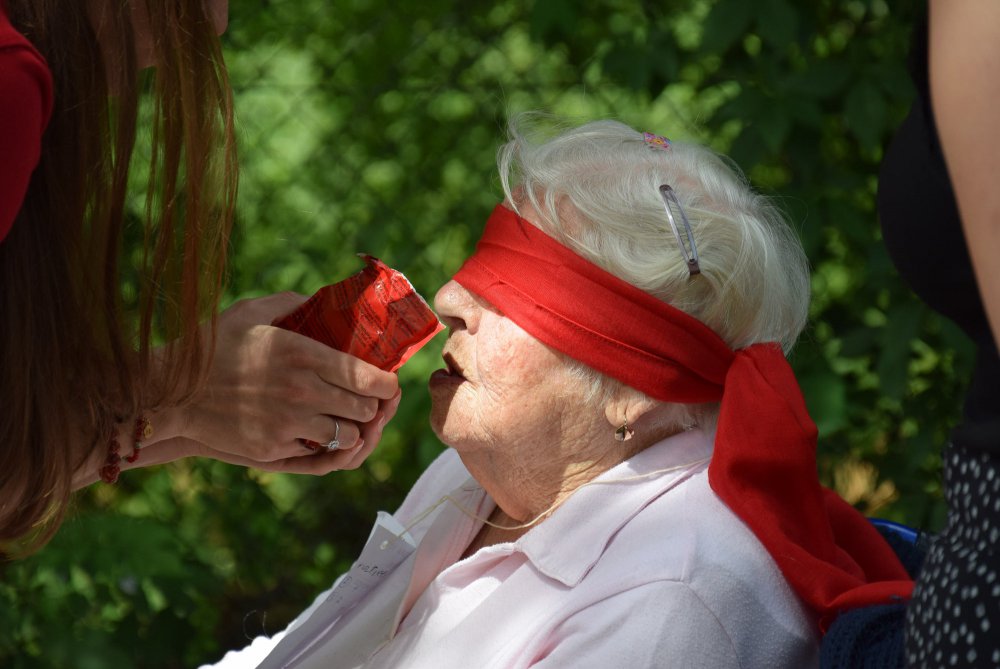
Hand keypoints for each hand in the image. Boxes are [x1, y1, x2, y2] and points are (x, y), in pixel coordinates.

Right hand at [158, 292, 399, 464]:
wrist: (170, 390)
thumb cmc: (213, 345)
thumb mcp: (253, 311)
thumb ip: (293, 303)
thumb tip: (321, 299)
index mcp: (305, 355)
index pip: (370, 378)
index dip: (387, 383)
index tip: (386, 382)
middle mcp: (302, 391)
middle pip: (366, 410)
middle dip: (373, 406)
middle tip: (367, 400)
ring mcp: (288, 423)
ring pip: (347, 437)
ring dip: (350, 429)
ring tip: (342, 418)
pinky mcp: (272, 448)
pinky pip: (315, 453)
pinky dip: (321, 444)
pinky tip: (312, 430)